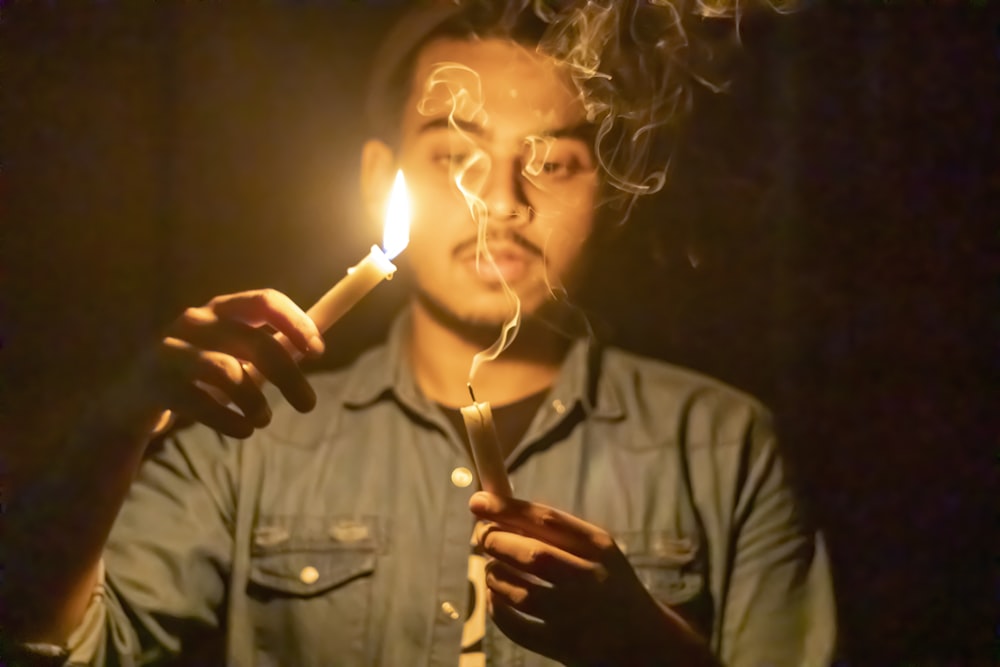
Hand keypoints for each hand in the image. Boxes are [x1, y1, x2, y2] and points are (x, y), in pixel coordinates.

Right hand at [129, 289, 324, 437]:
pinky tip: (243, 430)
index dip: (295, 322)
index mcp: (219, 309)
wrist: (130, 399)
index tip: (318, 351)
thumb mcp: (232, 355)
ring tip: (263, 420)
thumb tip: (313, 349)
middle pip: (254, 341)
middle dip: (288, 375)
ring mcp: (171, 350)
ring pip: (228, 371)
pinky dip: (229, 420)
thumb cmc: (193, 374)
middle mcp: (195, 321)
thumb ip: (267, 350)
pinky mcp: (155, 382)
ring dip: (255, 401)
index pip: (264, 301)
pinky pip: (202, 401)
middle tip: (308, 405)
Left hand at [470, 492, 714, 665]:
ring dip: (494, 575)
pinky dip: (497, 609)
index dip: (506, 508)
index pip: (546, 519)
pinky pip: (515, 627)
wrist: (644, 641)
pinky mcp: (563, 647)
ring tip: (492, 568)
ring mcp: (576, 616)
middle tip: (483, 537)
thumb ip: (555, 530)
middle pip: (531, 555)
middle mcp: (590, 579)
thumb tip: (496, 508)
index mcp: (599, 547)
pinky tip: (497, 597)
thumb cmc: (608, 583)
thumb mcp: (597, 549)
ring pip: (518, 592)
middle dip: (497, 541)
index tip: (477, 502)